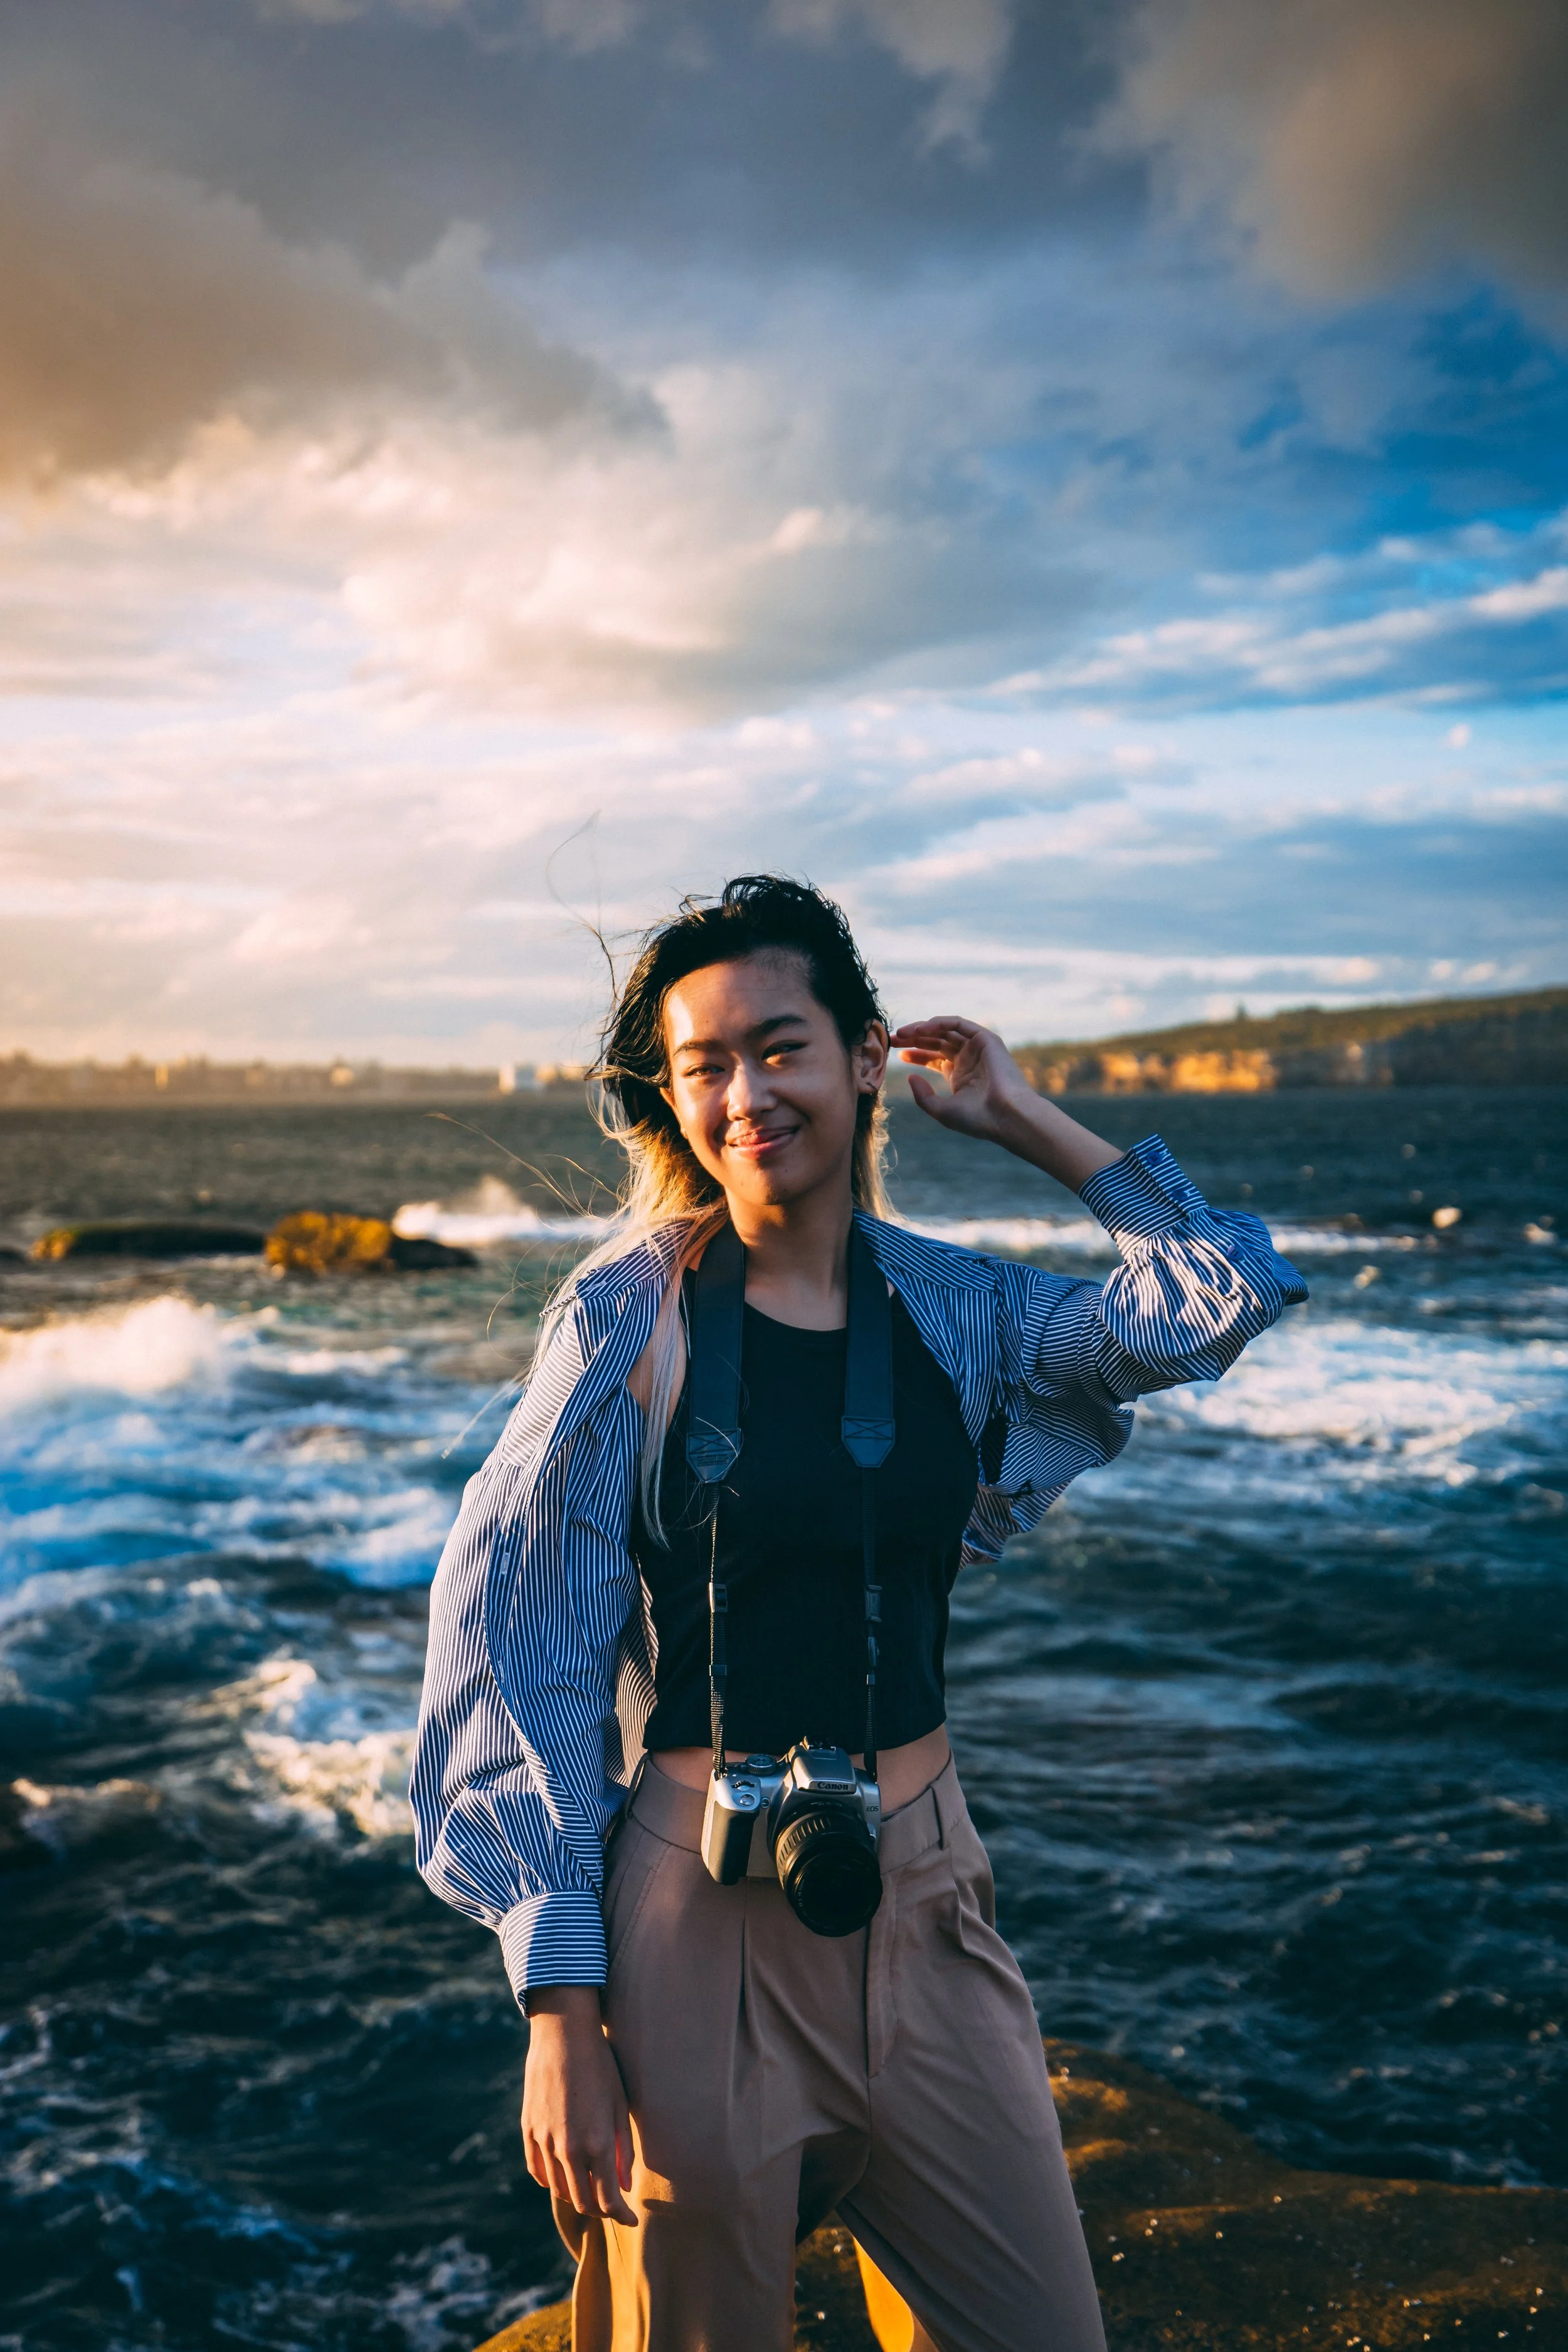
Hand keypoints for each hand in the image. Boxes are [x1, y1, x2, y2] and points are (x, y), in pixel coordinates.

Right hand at [521, 1987, 636, 2226]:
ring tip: (590, 2187)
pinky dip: (552, 2180)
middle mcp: (570, 2150)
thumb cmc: (601, 2068)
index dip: (622, 2216)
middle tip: (613, 2204)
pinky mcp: (529, 2131)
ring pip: (559, 2190)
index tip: (631, 2219)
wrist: (563, 2036)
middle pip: (583, 2203)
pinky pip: (538, 2172)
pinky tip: (563, 2174)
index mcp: (598, 2144)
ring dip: (577, 2196)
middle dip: (601, 2210)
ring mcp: (545, 2142)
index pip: (609, 2201)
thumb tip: (624, 2187)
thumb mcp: (621, 2107)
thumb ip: (624, 2150)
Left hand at [889, 1017, 1036, 1146]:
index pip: (933, 1058)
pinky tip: (919, 1030)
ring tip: (902, 1034)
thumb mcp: (942, 1110)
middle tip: (893, 1039)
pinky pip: (957, 1024)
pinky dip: (938, 1023)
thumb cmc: (977, 1118)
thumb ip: (923, 1096)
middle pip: (936, 1042)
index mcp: (960, 1075)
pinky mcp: (985, 1039)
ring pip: (945, 1030)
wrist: (1005, 1116)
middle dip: (914, 1039)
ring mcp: (977, 1048)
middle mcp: (968, 1059)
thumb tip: (910, 1077)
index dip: (914, 1053)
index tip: (896, 1053)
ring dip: (922, 1029)